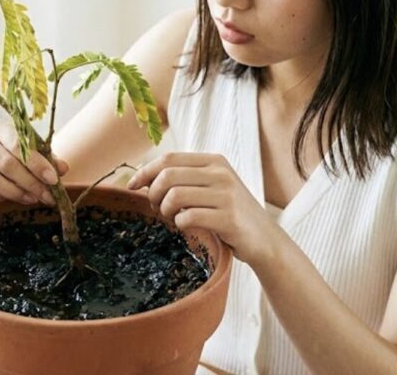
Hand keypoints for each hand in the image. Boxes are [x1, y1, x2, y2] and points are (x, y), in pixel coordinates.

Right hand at [0, 118, 68, 204]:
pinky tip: (7, 202)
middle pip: (5, 162)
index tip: (52, 180)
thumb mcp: (38, 156)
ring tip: (30, 199)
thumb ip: (50, 160)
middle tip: (46, 196)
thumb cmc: (22, 158)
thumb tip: (63, 168)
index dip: (36, 163)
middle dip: (29, 182)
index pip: (18, 143)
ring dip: (13, 192)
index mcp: (1, 127)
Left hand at [126, 152, 275, 264]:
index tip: (131, 186)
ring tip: (172, 218)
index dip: (144, 172)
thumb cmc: (230, 213)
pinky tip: (186, 227)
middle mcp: (221, 173)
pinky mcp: (228, 218)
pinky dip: (179, 223)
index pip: (168, 158)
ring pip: (174, 195)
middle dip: (152, 193)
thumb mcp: (212, 187)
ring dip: (165, 210)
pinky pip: (188, 217)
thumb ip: (185, 179)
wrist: (264, 239)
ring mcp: (226, 195)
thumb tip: (144, 178)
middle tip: (157, 208)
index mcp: (214, 161)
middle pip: (167, 175)